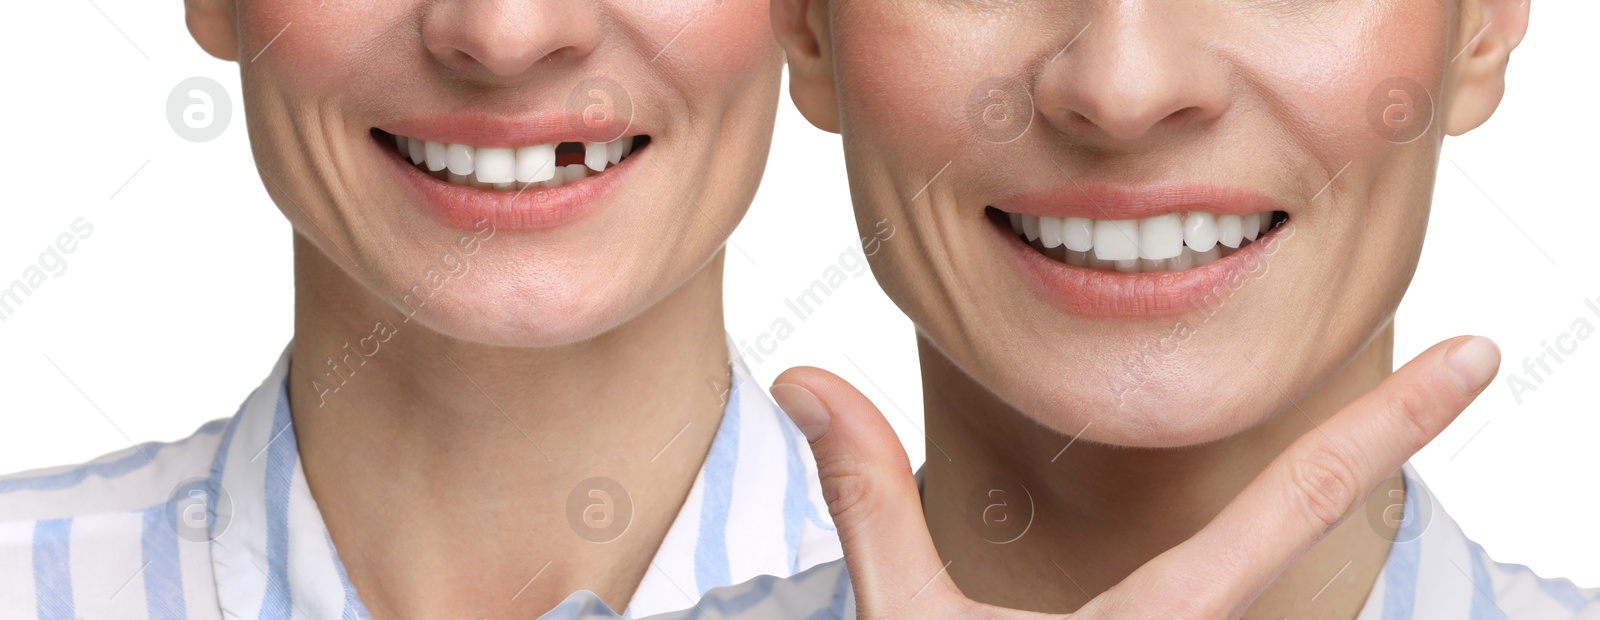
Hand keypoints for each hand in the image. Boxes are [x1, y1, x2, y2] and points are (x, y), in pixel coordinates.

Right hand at [769, 336, 1500, 617]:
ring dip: (1298, 506)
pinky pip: (1234, 606)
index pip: (1295, 500)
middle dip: (1369, 448)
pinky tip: (1281, 519)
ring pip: (1272, 574)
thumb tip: (805, 379)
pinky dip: (1255, 556)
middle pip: (1309, 523)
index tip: (1481, 361)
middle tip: (1463, 369)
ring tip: (1363, 440)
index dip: (1391, 422)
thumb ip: (871, 500)